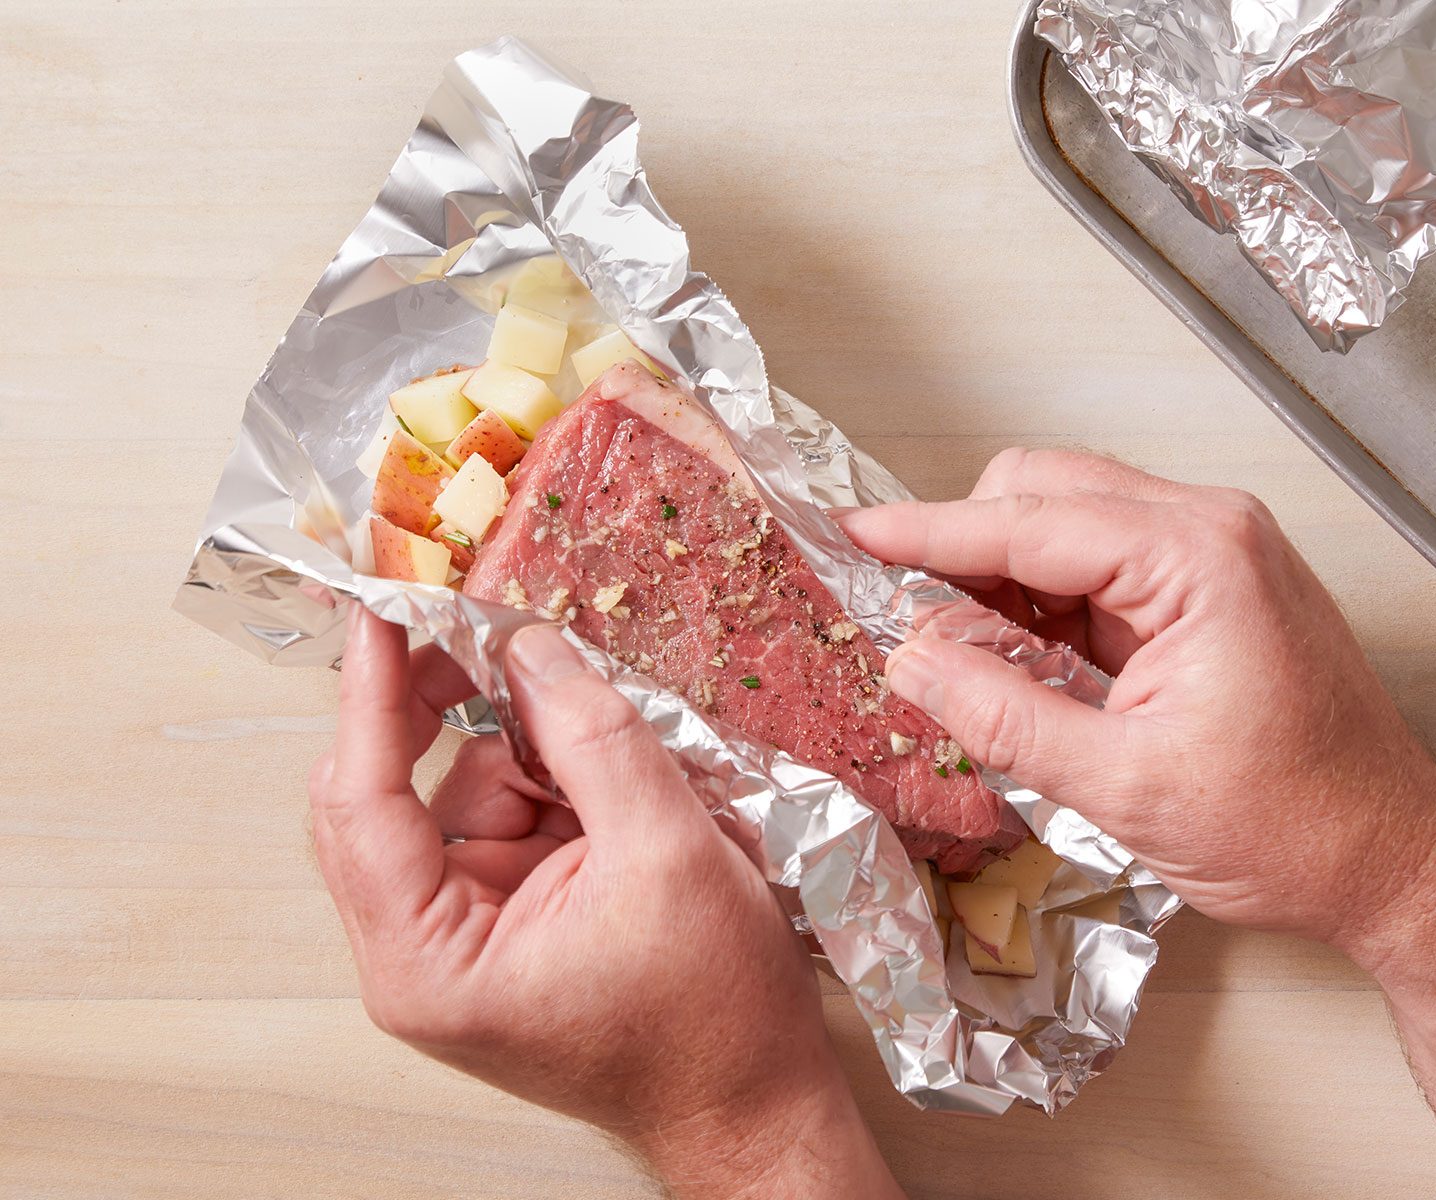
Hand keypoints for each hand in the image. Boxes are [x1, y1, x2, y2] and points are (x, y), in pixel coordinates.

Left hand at [308, 607, 900, 1197]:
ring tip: (624, 783)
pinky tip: (619, 806)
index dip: (372, 693)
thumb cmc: (714, 1020)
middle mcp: (422, 955)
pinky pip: (507, 822)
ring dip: (535, 759)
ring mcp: (462, 940)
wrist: (755, 1100)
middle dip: (465, 717)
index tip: (380, 607)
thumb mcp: (668, 852)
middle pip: (400, 793)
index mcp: (429, 961)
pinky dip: (558, 790)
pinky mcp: (504, 927)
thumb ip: (594, 737)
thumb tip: (532, 649)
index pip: (362, 801)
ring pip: (463, 795)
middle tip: (507, 642)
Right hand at [839, 448, 1435, 949]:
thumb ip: (1006, 715)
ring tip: (962, 662)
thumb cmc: (1300, 826)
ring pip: (1066, 526)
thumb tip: (913, 663)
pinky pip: (1098, 570)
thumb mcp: (1126, 786)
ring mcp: (1214, 558)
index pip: (1029, 520)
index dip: (927, 532)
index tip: (855, 536)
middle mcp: (1210, 533)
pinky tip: (1018, 666)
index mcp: (1200, 557)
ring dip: (1002, 582)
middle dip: (963, 550)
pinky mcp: (1207, 594)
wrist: (1393, 861)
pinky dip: (1043, 607)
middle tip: (906, 623)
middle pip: (1045, 494)